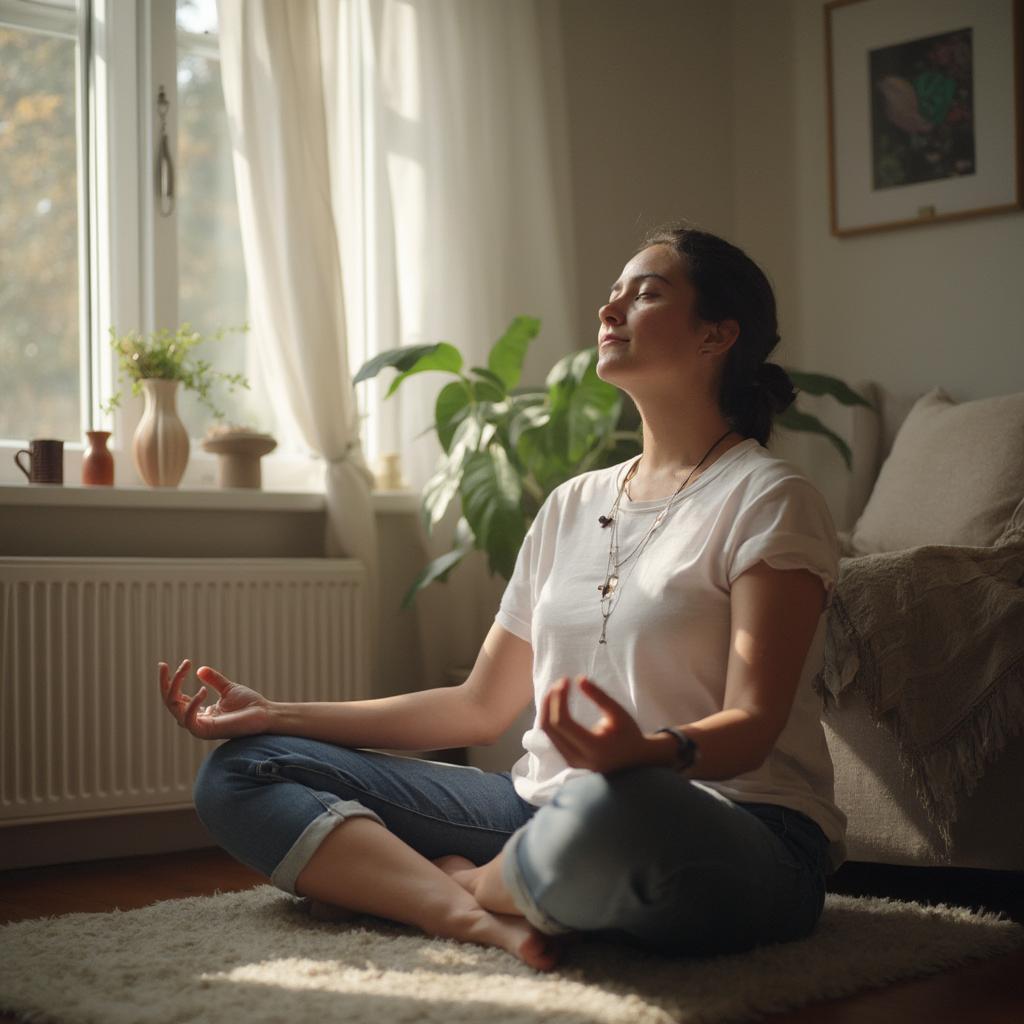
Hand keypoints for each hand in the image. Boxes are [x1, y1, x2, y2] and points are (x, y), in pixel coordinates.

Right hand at [159, 659, 273, 740]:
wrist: (265, 714)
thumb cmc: (249, 704)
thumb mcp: (228, 688)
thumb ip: (214, 680)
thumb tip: (199, 669)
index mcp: (200, 712)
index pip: (176, 698)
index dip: (169, 682)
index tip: (164, 665)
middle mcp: (196, 720)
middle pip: (170, 703)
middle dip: (165, 683)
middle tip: (163, 665)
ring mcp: (199, 727)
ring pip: (174, 709)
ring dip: (174, 687)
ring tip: (184, 668)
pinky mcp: (206, 731)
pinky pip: (189, 719)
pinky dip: (192, 704)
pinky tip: (202, 690)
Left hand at [540, 675, 659, 773]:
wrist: (634, 759)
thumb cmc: (628, 733)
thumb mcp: (618, 713)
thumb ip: (599, 696)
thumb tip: (579, 679)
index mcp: (593, 747)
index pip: (563, 722)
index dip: (559, 699)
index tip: (565, 680)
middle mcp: (578, 758)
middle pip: (549, 728)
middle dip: (549, 702)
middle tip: (559, 683)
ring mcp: (571, 762)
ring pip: (547, 733)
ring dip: (547, 709)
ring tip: (556, 690)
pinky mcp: (568, 760)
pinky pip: (552, 737)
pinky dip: (550, 718)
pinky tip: (556, 704)